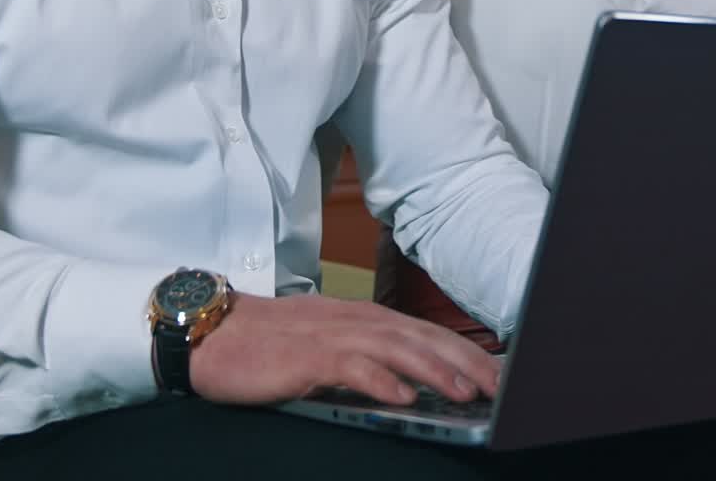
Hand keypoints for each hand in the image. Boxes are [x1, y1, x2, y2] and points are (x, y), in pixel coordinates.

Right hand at [189, 291, 500, 406]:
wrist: (216, 332)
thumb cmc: (271, 343)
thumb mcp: (328, 343)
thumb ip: (365, 355)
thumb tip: (406, 379)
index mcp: (365, 318)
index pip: (425, 332)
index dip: (463, 350)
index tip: (496, 371)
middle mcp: (357, 320)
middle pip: (422, 337)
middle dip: (465, 360)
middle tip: (499, 385)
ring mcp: (334, 335)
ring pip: (397, 348)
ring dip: (434, 370)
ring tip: (465, 392)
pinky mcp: (309, 356)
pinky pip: (352, 367)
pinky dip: (381, 380)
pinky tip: (403, 397)